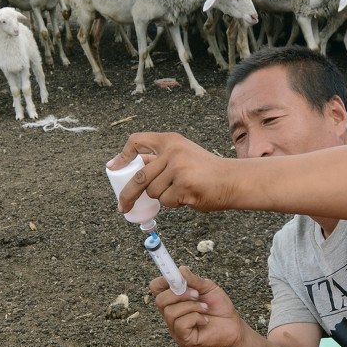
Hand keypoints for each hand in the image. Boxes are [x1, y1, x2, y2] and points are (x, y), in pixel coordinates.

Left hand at [109, 132, 233, 214]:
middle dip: (127, 194)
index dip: (122, 156)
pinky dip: (174, 204)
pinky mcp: (184, 185)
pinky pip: (167, 201)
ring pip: (153, 192)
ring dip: (163, 197)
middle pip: (138, 176)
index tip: (114, 168)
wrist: (232, 180)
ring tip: (180, 191)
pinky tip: (188, 196)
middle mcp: (172, 151)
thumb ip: (160, 159)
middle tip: (122, 206)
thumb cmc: (206, 171)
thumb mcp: (183, 155)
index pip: (136, 141)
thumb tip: (130, 170)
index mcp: (170, 140)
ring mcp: (178, 168)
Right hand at [151, 265, 245, 346]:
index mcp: (174, 300)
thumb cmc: (220, 308)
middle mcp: (171, 315)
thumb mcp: (208, 288)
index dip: (163, 280)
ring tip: (205, 308)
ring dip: (191, 306)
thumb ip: (193, 280)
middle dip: (179, 294)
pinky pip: (180, 324)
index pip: (156, 288)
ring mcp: (175, 329)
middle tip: (197, 294)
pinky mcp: (183, 340)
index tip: (178, 278)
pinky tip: (205, 320)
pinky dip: (195, 318)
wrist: (234, 327)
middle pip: (159, 300)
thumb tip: (180, 270)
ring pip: (170, 312)